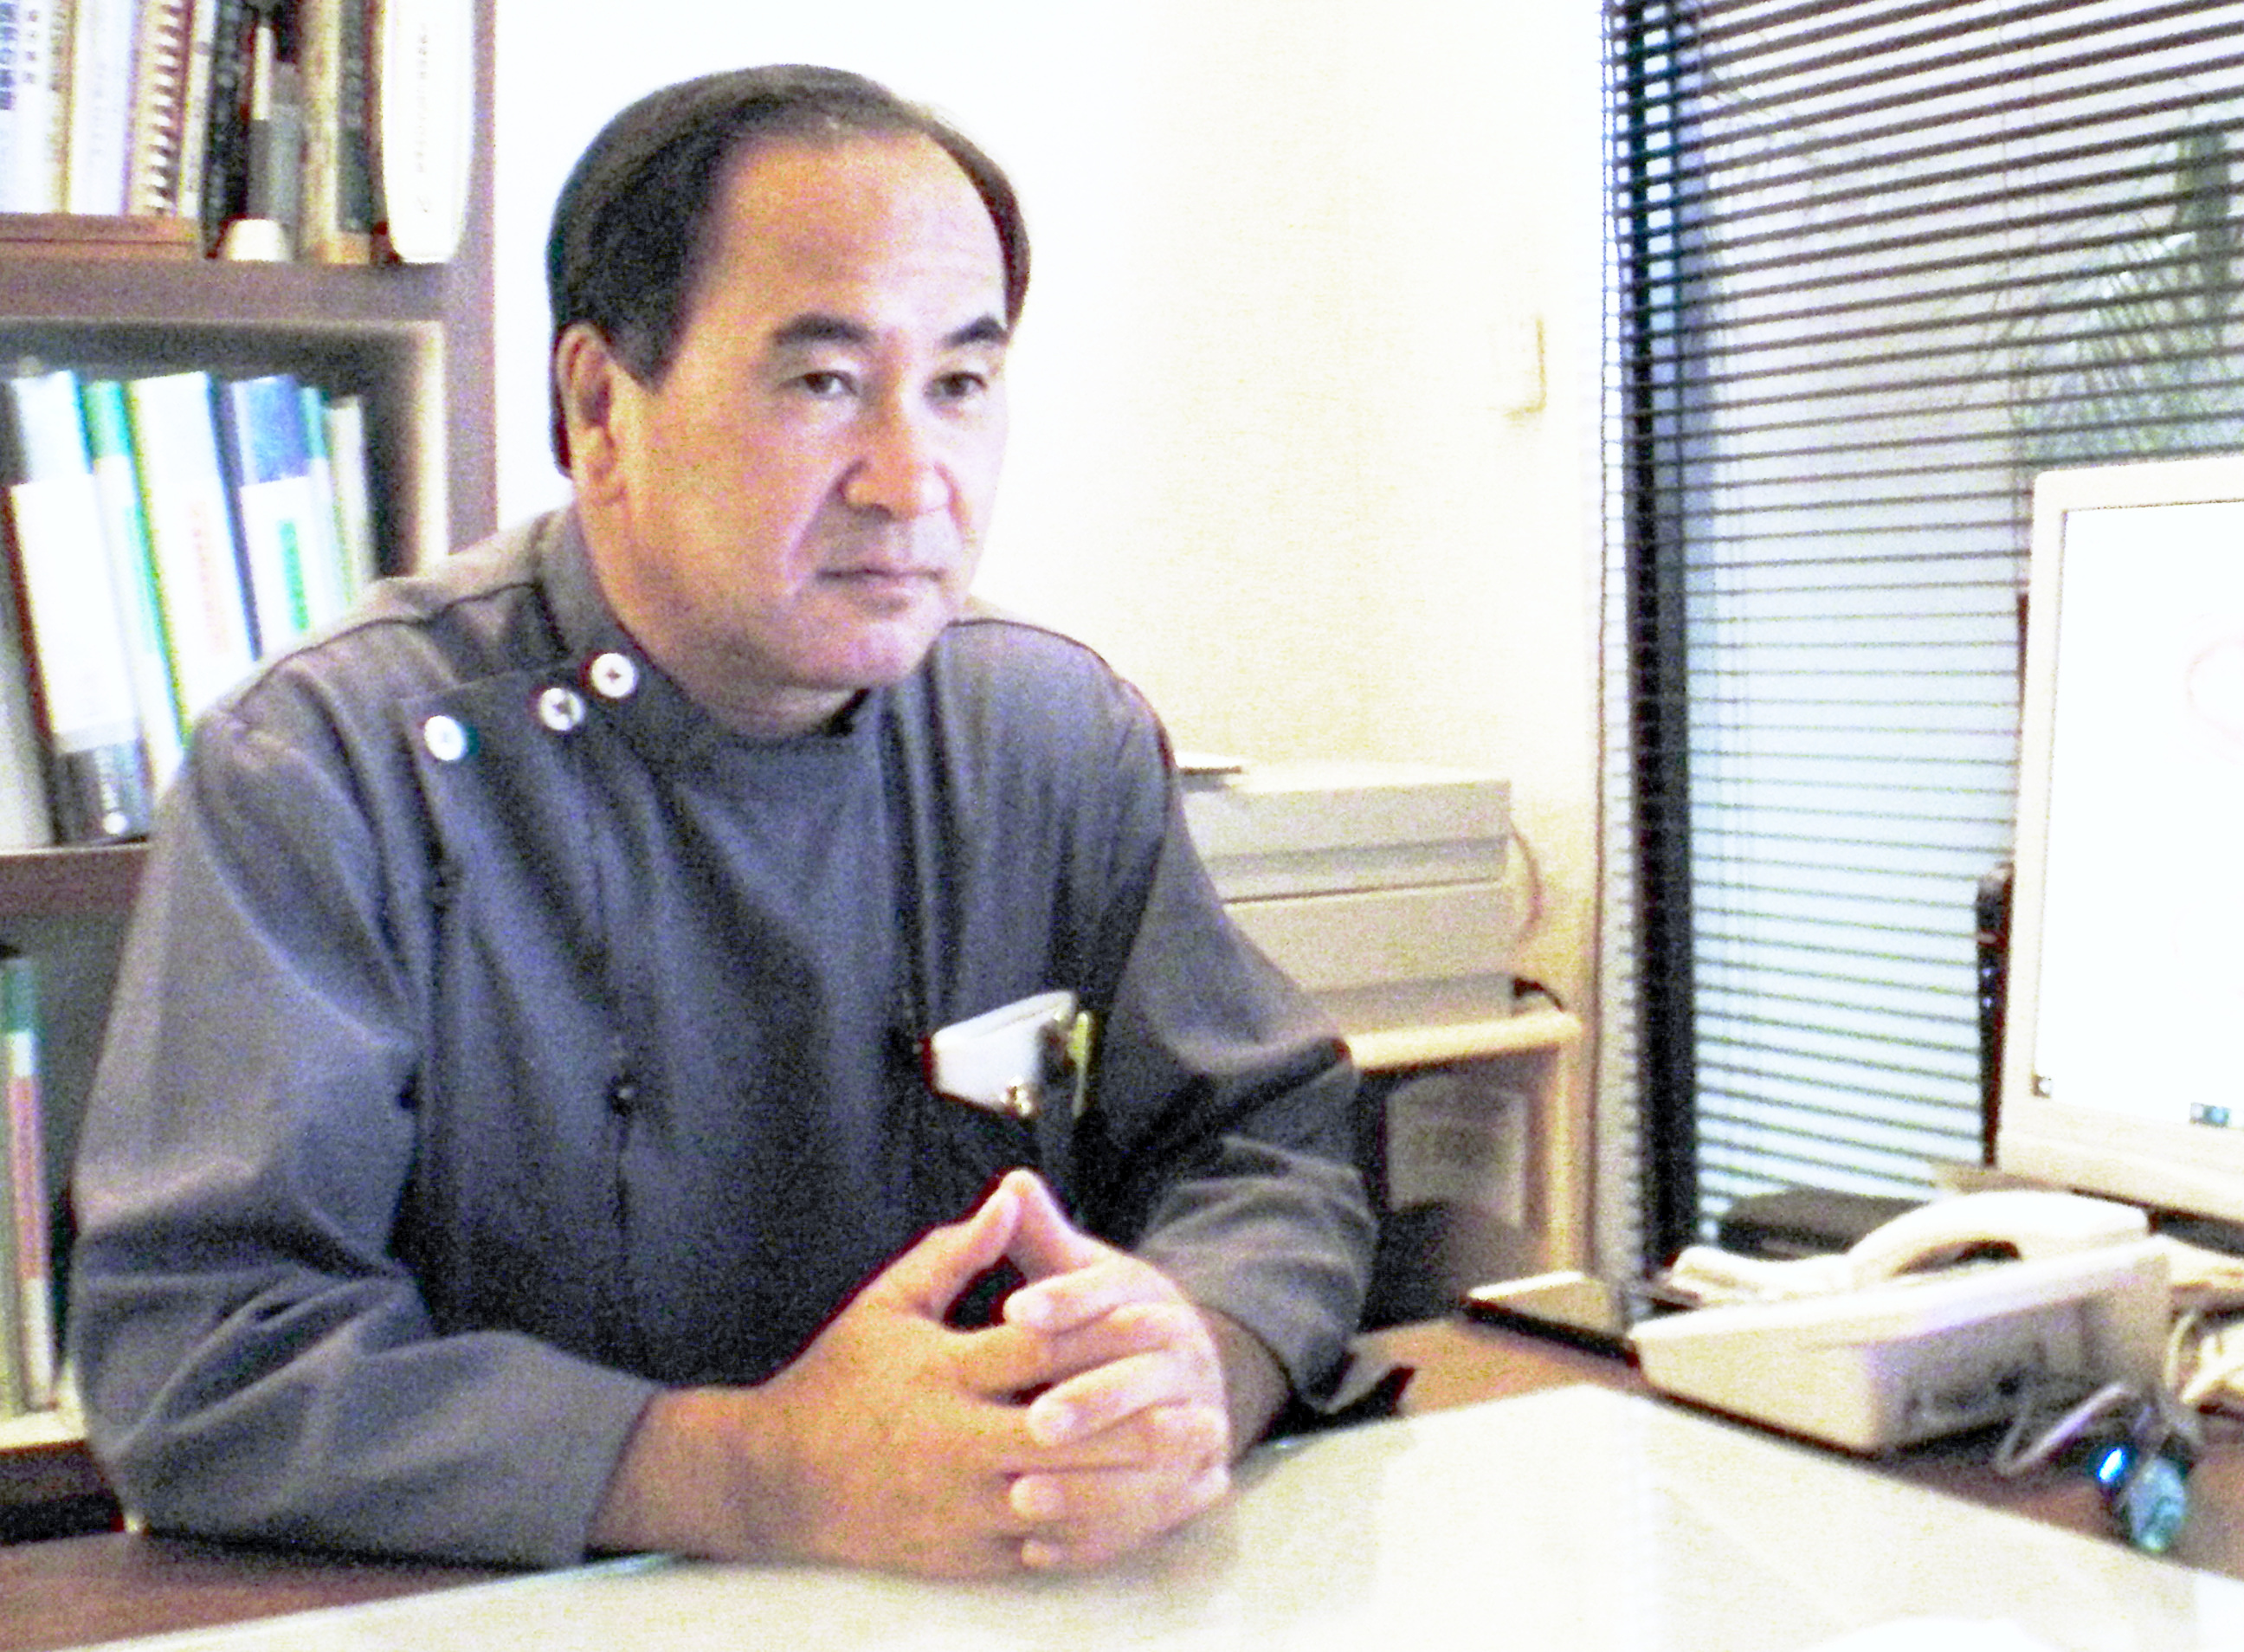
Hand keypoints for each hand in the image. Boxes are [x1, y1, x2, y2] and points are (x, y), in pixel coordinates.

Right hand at [590, 1172, 1265, 1576]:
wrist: (776, 1481)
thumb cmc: (838, 1379)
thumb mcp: (888, 1303)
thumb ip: (956, 1254)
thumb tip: (1011, 1194)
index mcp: (944, 1372)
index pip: (1042, 1349)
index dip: (1108, 1334)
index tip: (1168, 1324)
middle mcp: (956, 1441)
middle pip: (1068, 1434)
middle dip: (1142, 1426)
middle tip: (1208, 1411)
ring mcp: (961, 1505)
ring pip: (1068, 1503)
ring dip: (1140, 1490)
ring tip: (1199, 1473)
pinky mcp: (962, 1554)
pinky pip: (1044, 1552)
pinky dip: (1101, 1537)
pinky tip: (1147, 1522)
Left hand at [992, 1170, 1236, 1570]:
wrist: (1189, 1378)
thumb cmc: (1107, 1322)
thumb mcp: (1081, 1273)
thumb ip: (1044, 1238)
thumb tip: (1012, 1182)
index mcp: (1153, 1301)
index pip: (1116, 1296)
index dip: (1067, 1302)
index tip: (1013, 1310)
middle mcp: (1183, 1360)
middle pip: (1142, 1379)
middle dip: (1091, 1401)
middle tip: (1035, 1421)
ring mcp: (1195, 1425)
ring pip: (1149, 1456)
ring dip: (1091, 1482)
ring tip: (1021, 1498)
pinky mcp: (1189, 1484)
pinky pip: (1147, 1516)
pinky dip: (1095, 1535)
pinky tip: (1036, 1548)